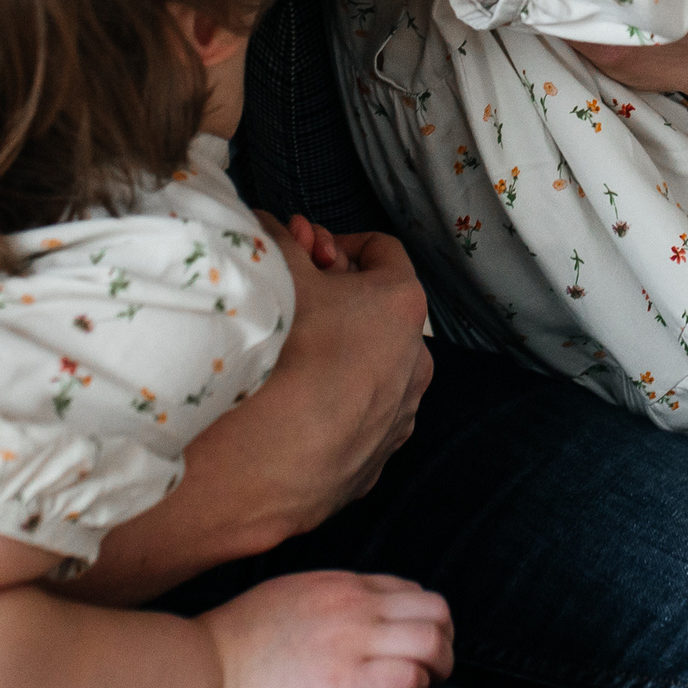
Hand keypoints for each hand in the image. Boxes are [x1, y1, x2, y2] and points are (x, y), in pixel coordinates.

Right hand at [66, 224, 430, 603]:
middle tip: (294, 300)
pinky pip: (359, 421)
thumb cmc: (283, 351)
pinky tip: (293, 409)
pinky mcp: (377, 463)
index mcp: (402, 304)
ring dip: (340, 356)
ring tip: (291, 359)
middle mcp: (417, 361)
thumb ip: (278, 238)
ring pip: (373, 370)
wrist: (270, 456)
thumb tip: (270, 224)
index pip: (382, 250)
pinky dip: (335, 409)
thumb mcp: (277, 273)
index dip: (340, 242)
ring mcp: (400, 417)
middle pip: (379, 312)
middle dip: (339, 299)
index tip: (307, 253)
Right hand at [200, 571, 453, 687]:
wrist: (202, 668)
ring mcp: (350, 640)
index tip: (414, 646)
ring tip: (429, 687)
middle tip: (435, 668)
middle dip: (446, 640)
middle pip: (436, 609)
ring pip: (434, 641)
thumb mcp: (287, 596)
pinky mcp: (342, 681)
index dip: (423, 619)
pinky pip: (409, 677)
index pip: (410, 589)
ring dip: (441, 667)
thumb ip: (326, 600)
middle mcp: (353, 604)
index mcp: (338, 582)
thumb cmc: (234, 640)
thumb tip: (352, 618)